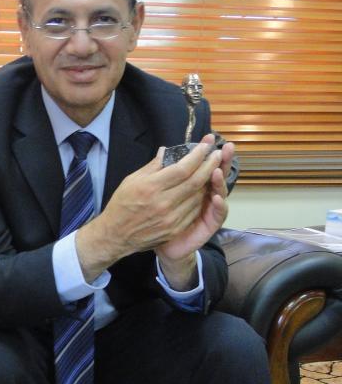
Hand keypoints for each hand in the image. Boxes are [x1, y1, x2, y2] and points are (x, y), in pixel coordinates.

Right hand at [76, 138, 222, 280]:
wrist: (115, 235)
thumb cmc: (122, 204)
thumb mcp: (131, 180)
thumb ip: (152, 166)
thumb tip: (167, 151)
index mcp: (151, 187)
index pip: (182, 168)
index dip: (198, 156)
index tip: (206, 145)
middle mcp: (163, 203)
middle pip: (195, 182)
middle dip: (210, 165)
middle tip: (218, 154)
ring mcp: (170, 218)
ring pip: (197, 197)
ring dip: (208, 182)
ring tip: (213, 169)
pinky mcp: (174, 229)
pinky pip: (193, 211)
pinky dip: (201, 199)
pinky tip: (203, 190)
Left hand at [155, 135, 231, 267]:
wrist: (162, 245)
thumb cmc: (159, 217)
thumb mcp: (158, 191)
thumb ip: (163, 172)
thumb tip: (163, 150)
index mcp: (193, 185)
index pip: (202, 165)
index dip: (206, 152)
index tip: (208, 138)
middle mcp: (205, 194)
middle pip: (217, 175)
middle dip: (222, 161)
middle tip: (226, 147)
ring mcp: (209, 209)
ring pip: (220, 192)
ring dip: (220, 181)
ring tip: (217, 171)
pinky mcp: (210, 224)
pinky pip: (218, 214)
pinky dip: (219, 205)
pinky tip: (216, 196)